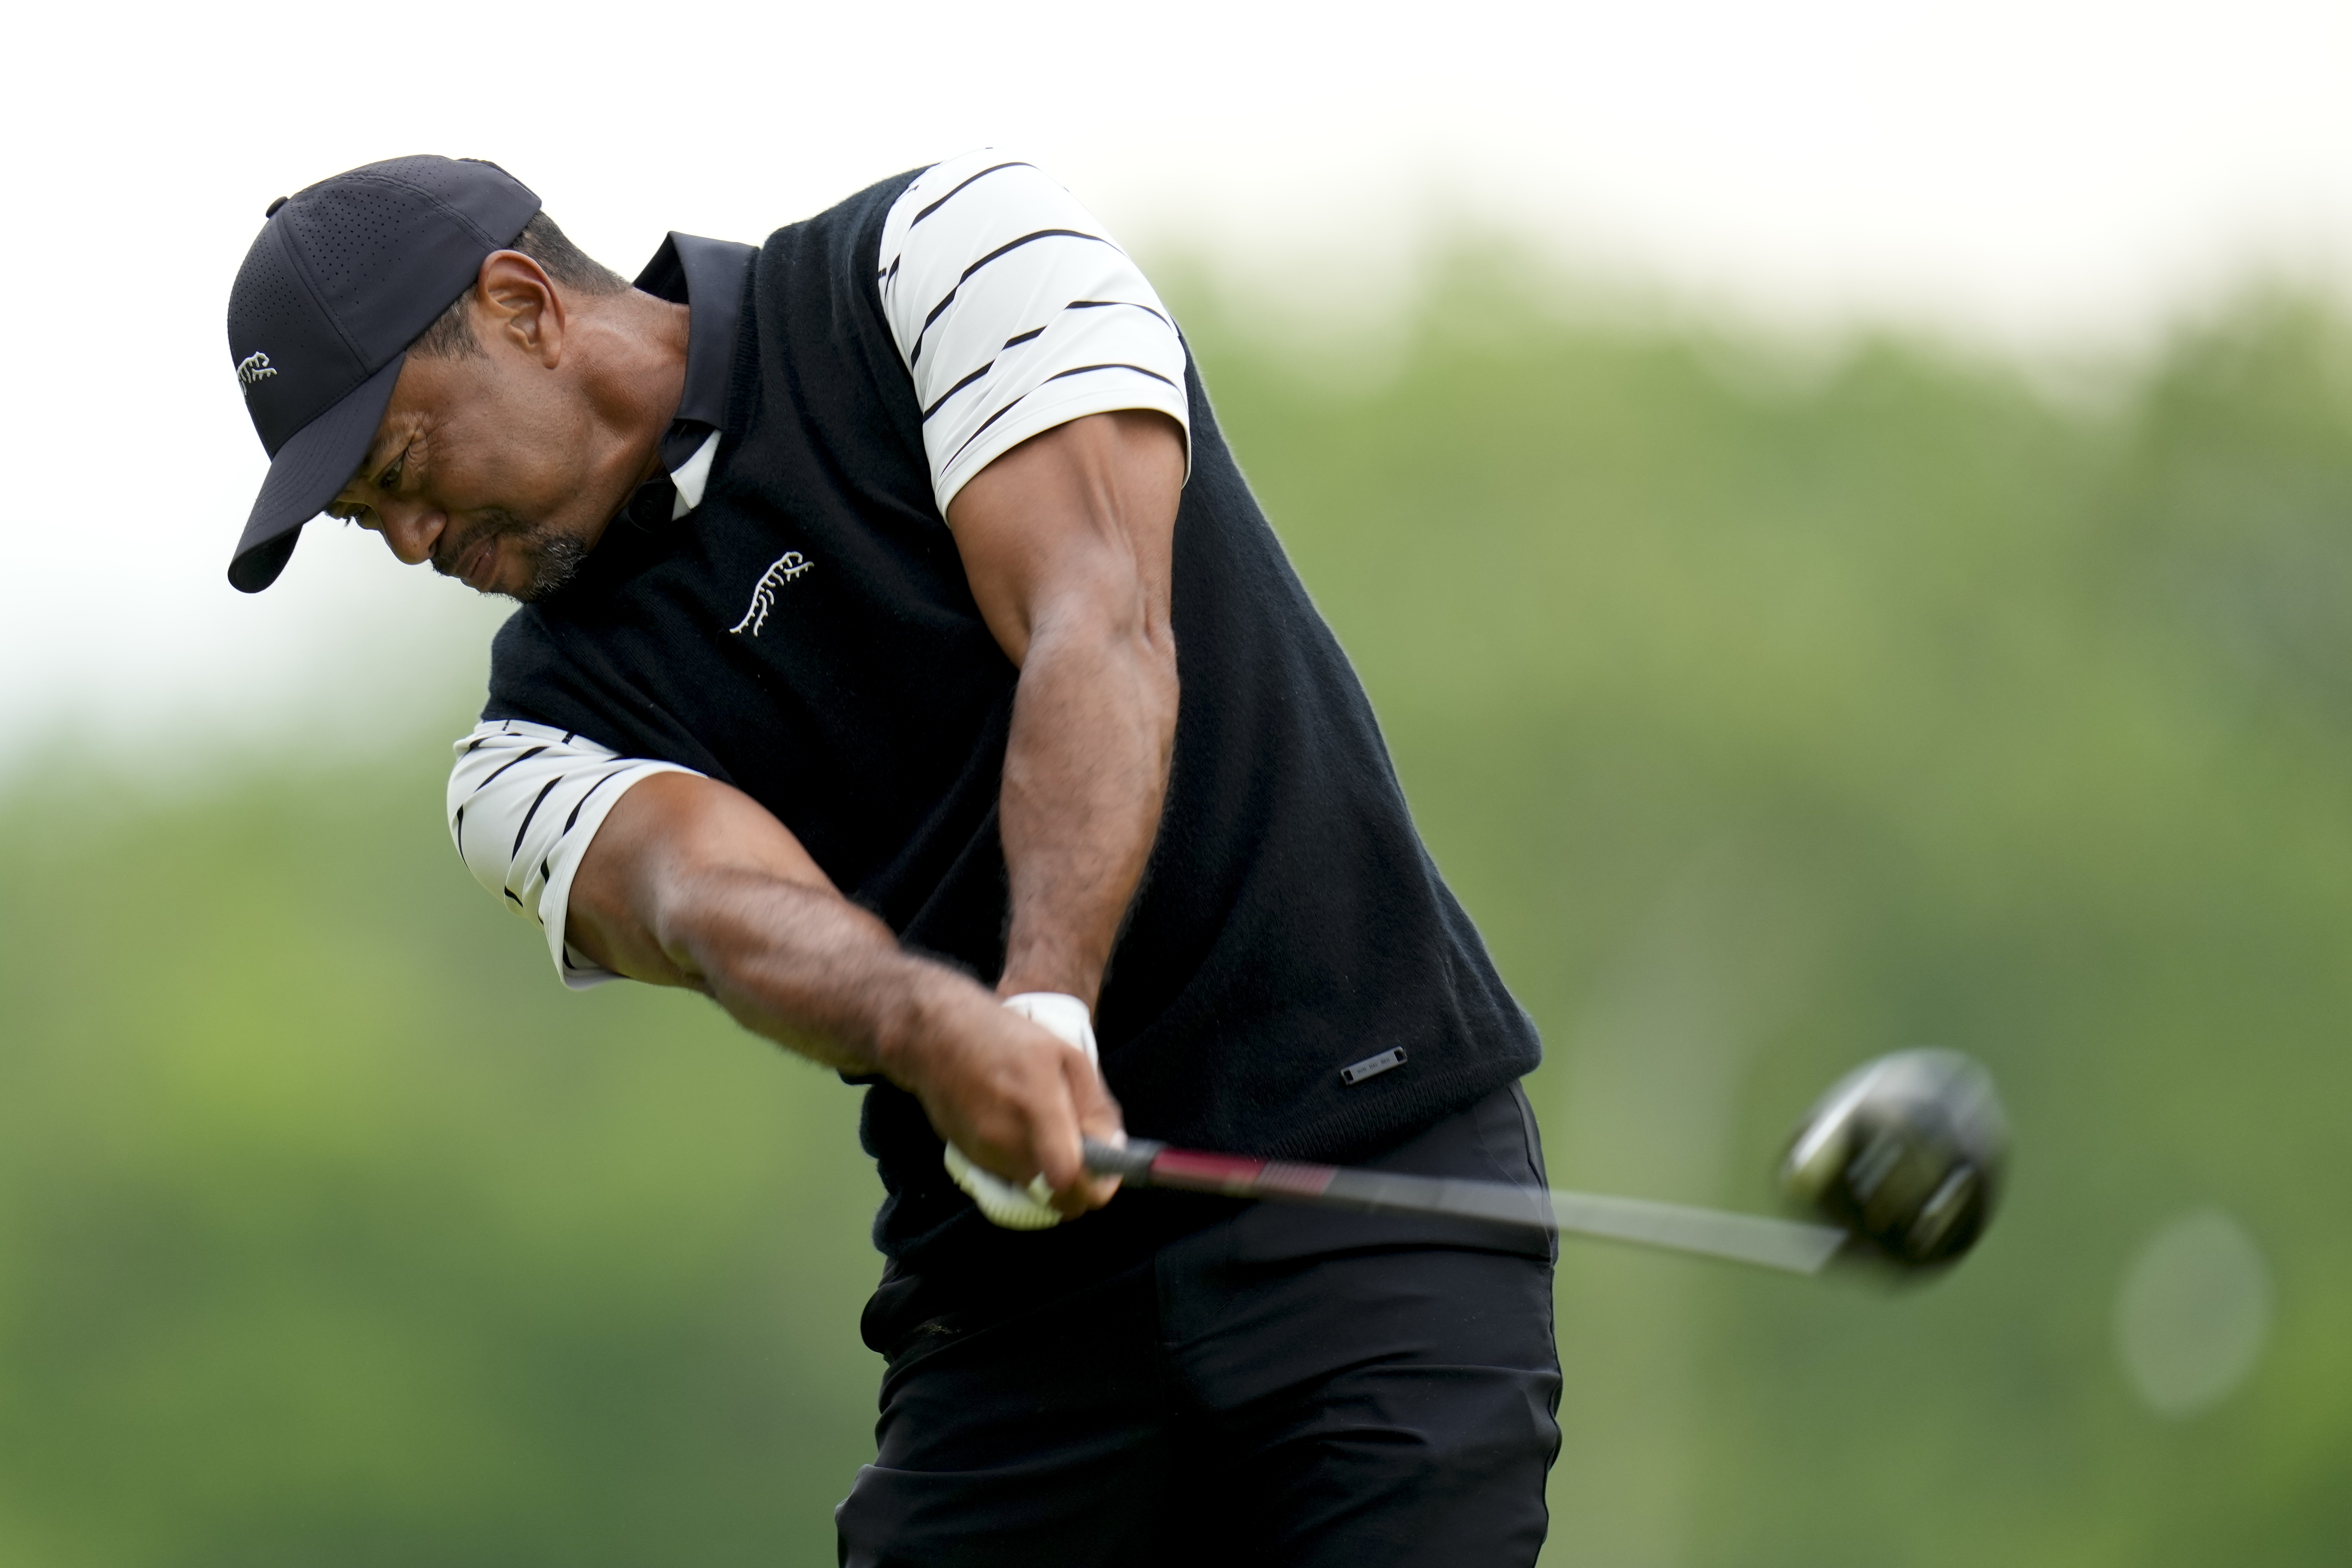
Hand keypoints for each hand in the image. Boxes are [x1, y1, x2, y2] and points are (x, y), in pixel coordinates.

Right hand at [886, 986, 1124, 1219]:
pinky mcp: (969, 1159)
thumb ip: (1095, 1107)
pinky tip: (1021, 1132)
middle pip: (1054, 1195)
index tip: (1104, 1176)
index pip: (1065, 1178)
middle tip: (1084, 1155)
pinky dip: (1025, 1167)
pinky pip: (1010, 1179)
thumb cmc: (1005, 1037)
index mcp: (1036, 1106)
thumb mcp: (1066, 1055)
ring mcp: (983, 1153)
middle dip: (1077, 1185)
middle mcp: (1006, 1138)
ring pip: (1033, 1191)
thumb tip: (1114, 1149)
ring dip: (1049, 1174)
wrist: (934, 1036)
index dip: (1092, 1188)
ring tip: (1048, 1133)